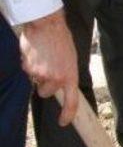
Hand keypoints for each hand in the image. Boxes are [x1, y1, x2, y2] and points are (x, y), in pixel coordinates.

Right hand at [20, 10, 78, 125]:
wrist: (47, 24)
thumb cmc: (61, 39)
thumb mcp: (71, 58)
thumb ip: (66, 73)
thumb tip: (61, 84)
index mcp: (70, 75)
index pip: (71, 101)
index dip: (68, 114)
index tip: (64, 122)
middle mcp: (56, 78)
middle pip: (46, 92)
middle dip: (46, 84)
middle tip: (49, 67)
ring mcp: (41, 74)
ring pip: (36, 81)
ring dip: (38, 73)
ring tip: (43, 56)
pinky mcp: (28, 69)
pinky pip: (28, 71)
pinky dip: (30, 64)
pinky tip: (35, 53)